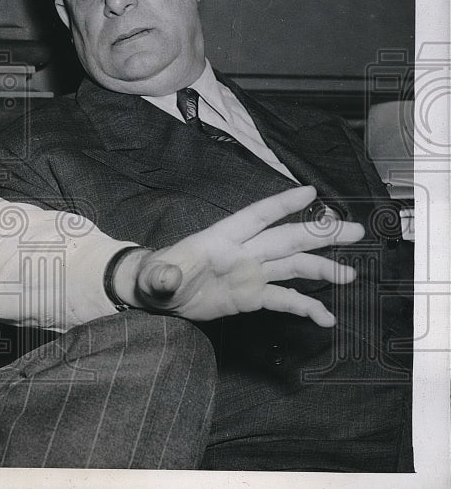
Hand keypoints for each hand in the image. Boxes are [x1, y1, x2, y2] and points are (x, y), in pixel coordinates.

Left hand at [116, 186, 362, 326]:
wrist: (155, 296)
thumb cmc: (155, 277)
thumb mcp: (156, 277)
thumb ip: (163, 276)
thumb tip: (165, 277)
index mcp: (221, 239)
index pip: (257, 216)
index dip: (282, 204)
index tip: (311, 192)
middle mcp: (243, 252)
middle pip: (287, 238)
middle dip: (320, 233)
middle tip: (355, 229)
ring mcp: (250, 274)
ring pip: (293, 266)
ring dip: (322, 268)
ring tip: (350, 275)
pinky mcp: (251, 296)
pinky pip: (284, 300)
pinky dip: (306, 307)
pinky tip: (326, 317)